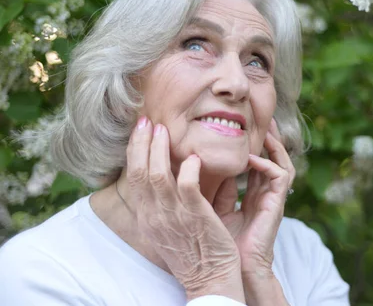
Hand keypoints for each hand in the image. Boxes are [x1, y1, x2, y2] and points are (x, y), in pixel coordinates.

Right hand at [126, 116, 244, 302]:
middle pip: (138, 172)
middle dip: (141, 143)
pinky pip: (187, 186)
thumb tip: (170, 174)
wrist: (210, 278)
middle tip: (147, 121)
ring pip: (158, 175)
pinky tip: (194, 158)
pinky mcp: (195, 217)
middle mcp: (155, 216)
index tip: (140, 131)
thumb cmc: (194, 251)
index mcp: (148, 217)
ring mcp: (173, 217)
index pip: (133, 178)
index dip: (135, 151)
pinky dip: (188, 169)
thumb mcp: (169, 227)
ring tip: (164, 130)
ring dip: (159, 149)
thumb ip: (166, 202)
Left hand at [213, 119, 294, 273]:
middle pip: (274, 158)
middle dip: (270, 138)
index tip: (243, 129)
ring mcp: (273, 198)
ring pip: (282, 163)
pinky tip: (252, 158)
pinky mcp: (277, 204)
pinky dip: (267, 164)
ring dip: (275, 145)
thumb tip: (208, 165)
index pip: (257, 163)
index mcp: (254, 195)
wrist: (234, 267)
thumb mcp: (216, 209)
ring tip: (266, 128)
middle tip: (262, 119)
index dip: (253, 146)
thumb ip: (218, 189)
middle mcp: (266, 194)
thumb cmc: (223, 243)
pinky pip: (280, 176)